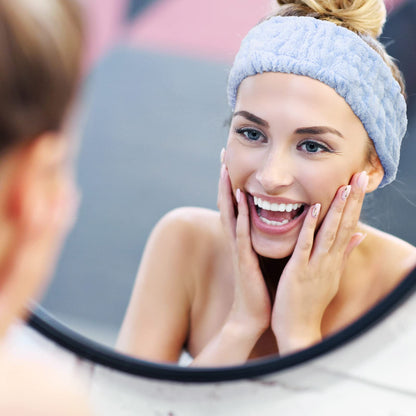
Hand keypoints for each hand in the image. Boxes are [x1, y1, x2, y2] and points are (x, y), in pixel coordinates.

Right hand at [217, 161, 270, 338]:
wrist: (255, 315)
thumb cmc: (264, 286)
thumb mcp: (267, 257)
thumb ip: (271, 239)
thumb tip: (283, 222)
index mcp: (245, 237)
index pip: (238, 204)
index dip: (235, 181)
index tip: (235, 159)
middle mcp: (238, 238)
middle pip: (228, 201)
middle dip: (225, 177)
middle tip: (223, 153)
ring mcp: (238, 248)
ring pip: (230, 212)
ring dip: (228, 189)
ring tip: (225, 166)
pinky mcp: (244, 258)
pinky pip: (241, 232)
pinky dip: (240, 213)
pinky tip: (241, 196)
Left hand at [271, 171, 367, 353]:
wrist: (298, 331)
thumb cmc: (310, 303)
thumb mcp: (331, 277)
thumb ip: (343, 255)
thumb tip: (359, 236)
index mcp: (335, 261)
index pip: (349, 227)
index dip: (356, 205)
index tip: (360, 184)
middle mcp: (330, 260)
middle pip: (345, 225)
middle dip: (354, 200)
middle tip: (360, 175)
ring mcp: (316, 265)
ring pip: (330, 232)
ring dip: (338, 209)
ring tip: (346, 186)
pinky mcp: (299, 271)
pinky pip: (306, 245)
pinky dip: (310, 227)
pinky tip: (314, 209)